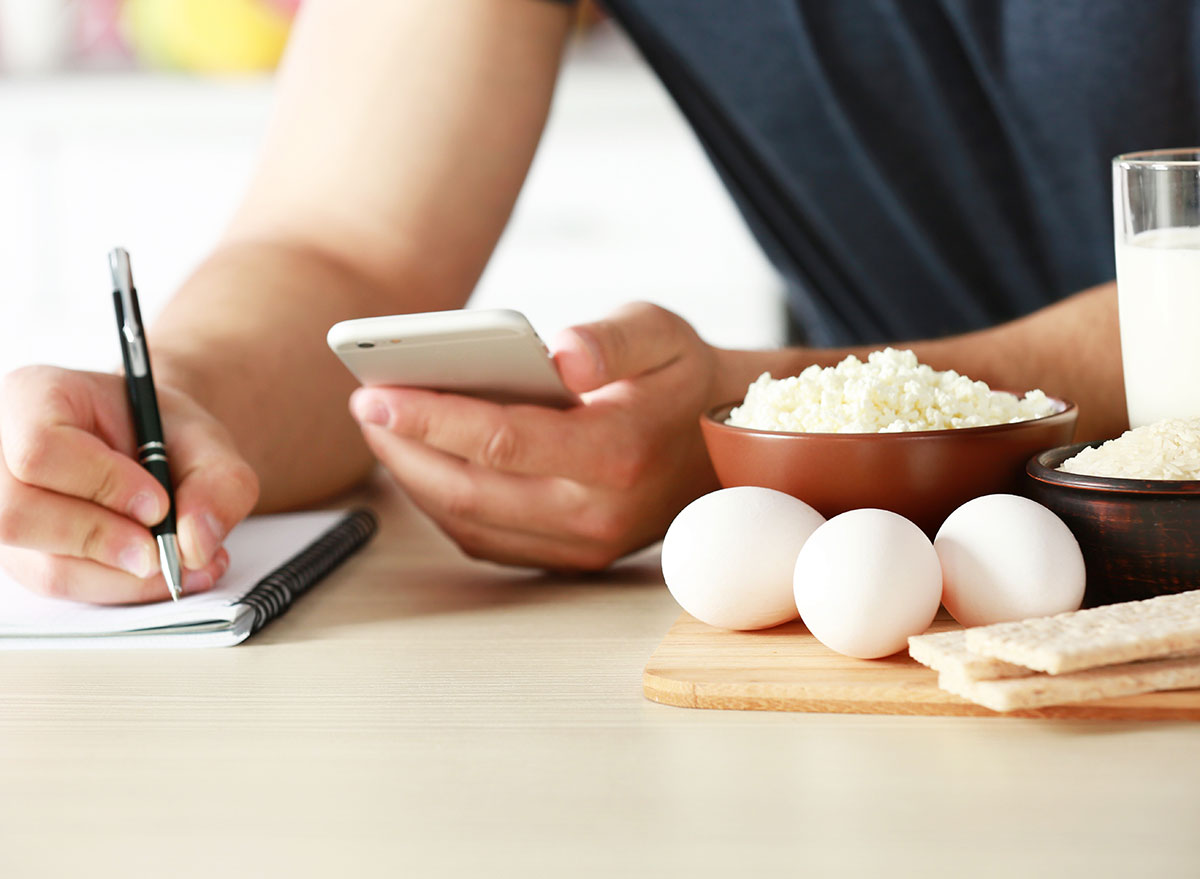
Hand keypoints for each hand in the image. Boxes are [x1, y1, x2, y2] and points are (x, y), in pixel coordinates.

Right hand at [0, 366, 259, 602]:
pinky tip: (164, 572)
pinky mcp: (24, 556)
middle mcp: (2, 455)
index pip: (40, 448)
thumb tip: (194, 544)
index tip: (157, 504)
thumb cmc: (166, 434)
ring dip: (123, 576)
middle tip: (162, 550)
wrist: (158, 451)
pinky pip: (64, 586)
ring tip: (185, 563)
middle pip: (18, 514)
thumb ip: (219, 483)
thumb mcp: (208, 440)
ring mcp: (5, 511)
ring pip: (44, 565)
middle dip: (102, 540)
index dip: (102, 483)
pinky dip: (122, 587)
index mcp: (34, 397)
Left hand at [348, 302, 721, 569]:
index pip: (504, 440)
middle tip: (364, 406)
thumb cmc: (680, 380)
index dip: (431, 418)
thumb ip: (612, 339)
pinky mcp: (569, 559)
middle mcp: (597, 513)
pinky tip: (421, 464)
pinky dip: (442, 505)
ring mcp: (582, 546)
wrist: (722, 446)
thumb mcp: (662, 333)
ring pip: (469, 523)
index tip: (375, 394)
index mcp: (619, 452)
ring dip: (414, 480)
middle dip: (403, 449)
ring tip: (382, 432)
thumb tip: (561, 353)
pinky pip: (486, 539)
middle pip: (470, 490)